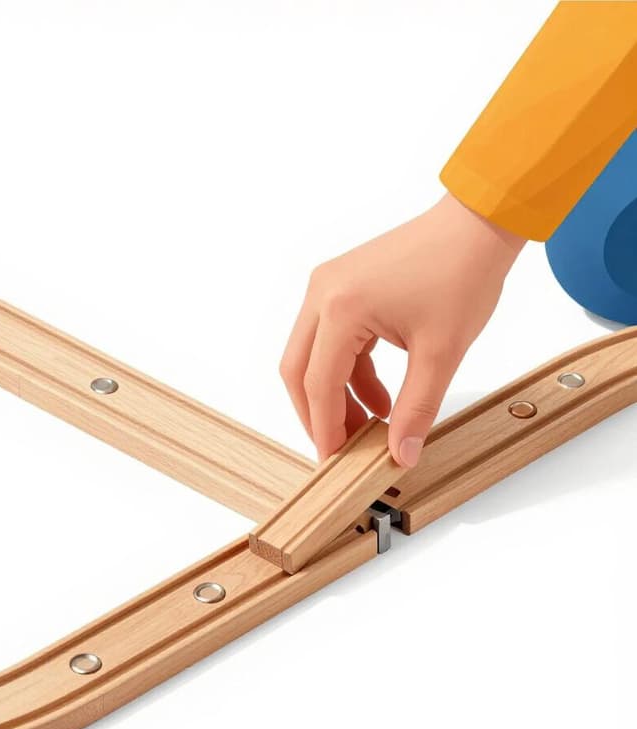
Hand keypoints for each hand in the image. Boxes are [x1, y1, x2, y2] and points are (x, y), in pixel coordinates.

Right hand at [280, 193, 525, 466]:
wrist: (476, 224)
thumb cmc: (462, 273)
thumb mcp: (441, 353)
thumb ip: (416, 409)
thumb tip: (401, 454)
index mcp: (341, 309)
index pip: (318, 383)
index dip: (325, 427)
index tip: (334, 459)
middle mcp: (322, 294)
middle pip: (298, 370)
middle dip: (317, 413)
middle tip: (340, 446)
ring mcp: (327, 286)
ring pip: (311, 355)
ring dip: (334, 393)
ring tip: (369, 423)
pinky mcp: (339, 285)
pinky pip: (330, 339)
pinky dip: (348, 371)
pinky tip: (377, 393)